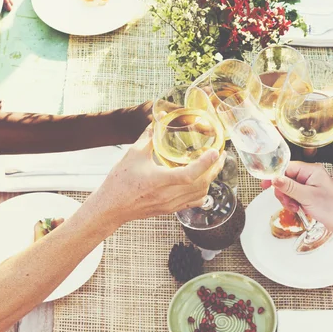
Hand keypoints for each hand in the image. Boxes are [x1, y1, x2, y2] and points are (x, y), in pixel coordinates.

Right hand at [89, 127, 224, 227]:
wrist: (111, 207)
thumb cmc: (120, 182)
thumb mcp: (133, 154)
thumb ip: (148, 138)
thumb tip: (157, 122)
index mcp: (160, 180)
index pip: (190, 174)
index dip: (205, 163)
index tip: (216, 151)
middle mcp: (168, 195)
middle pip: (201, 184)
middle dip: (215, 169)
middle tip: (221, 155)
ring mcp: (171, 204)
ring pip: (200, 194)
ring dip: (210, 180)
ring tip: (214, 166)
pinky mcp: (170, 209)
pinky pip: (192, 202)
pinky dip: (202, 192)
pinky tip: (202, 183)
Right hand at [261, 161, 332, 231]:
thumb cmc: (332, 207)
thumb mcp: (307, 196)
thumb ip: (289, 187)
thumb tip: (274, 179)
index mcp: (311, 170)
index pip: (287, 168)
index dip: (275, 176)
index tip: (265, 185)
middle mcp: (310, 175)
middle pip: (285, 178)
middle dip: (283, 192)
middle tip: (289, 202)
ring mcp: (309, 184)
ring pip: (288, 188)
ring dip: (288, 199)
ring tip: (296, 207)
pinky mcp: (309, 193)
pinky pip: (294, 195)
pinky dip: (293, 202)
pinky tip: (299, 208)